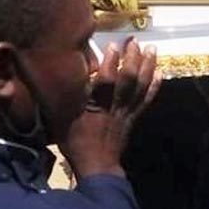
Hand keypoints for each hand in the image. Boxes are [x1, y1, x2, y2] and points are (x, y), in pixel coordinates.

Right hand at [60, 38, 161, 178]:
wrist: (97, 167)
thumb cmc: (75, 144)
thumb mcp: (61, 121)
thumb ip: (61, 100)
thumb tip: (50, 80)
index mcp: (95, 106)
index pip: (106, 82)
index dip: (111, 63)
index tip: (113, 46)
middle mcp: (114, 107)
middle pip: (128, 80)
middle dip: (132, 59)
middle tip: (134, 41)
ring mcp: (127, 112)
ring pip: (140, 86)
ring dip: (147, 66)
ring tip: (151, 49)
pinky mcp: (134, 118)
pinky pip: (147, 100)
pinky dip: (154, 86)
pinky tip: (159, 73)